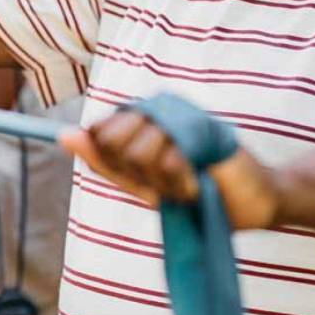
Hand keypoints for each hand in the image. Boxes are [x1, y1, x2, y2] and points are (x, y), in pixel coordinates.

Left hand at [60, 109, 280, 230]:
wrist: (251, 202)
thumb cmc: (196, 193)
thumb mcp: (144, 185)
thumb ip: (104, 161)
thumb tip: (63, 135)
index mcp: (138, 122)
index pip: (98, 134)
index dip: (113, 162)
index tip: (142, 177)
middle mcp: (155, 112)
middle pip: (112, 141)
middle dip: (136, 174)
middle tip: (167, 181)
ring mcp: (178, 116)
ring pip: (138, 151)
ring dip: (162, 181)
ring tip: (188, 180)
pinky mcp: (201, 128)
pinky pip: (168, 158)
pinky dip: (180, 180)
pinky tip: (198, 180)